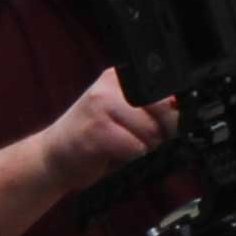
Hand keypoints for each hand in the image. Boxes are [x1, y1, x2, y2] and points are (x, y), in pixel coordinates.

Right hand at [30, 67, 174, 189]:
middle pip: (163, 108)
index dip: (172, 113)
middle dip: (163, 132)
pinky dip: (131, 158)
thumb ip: (149, 110)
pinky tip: (113, 154)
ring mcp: (101, 105)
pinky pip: (134, 147)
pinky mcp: (96, 130)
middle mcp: (111, 84)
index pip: (165, 89)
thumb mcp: (121, 115)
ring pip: (151, 130)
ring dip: (145, 148)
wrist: (52, 156)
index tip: (167, 128)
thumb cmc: (91, 138)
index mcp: (121, 77)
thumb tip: (182, 114)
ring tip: (125, 147)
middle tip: (144, 141)